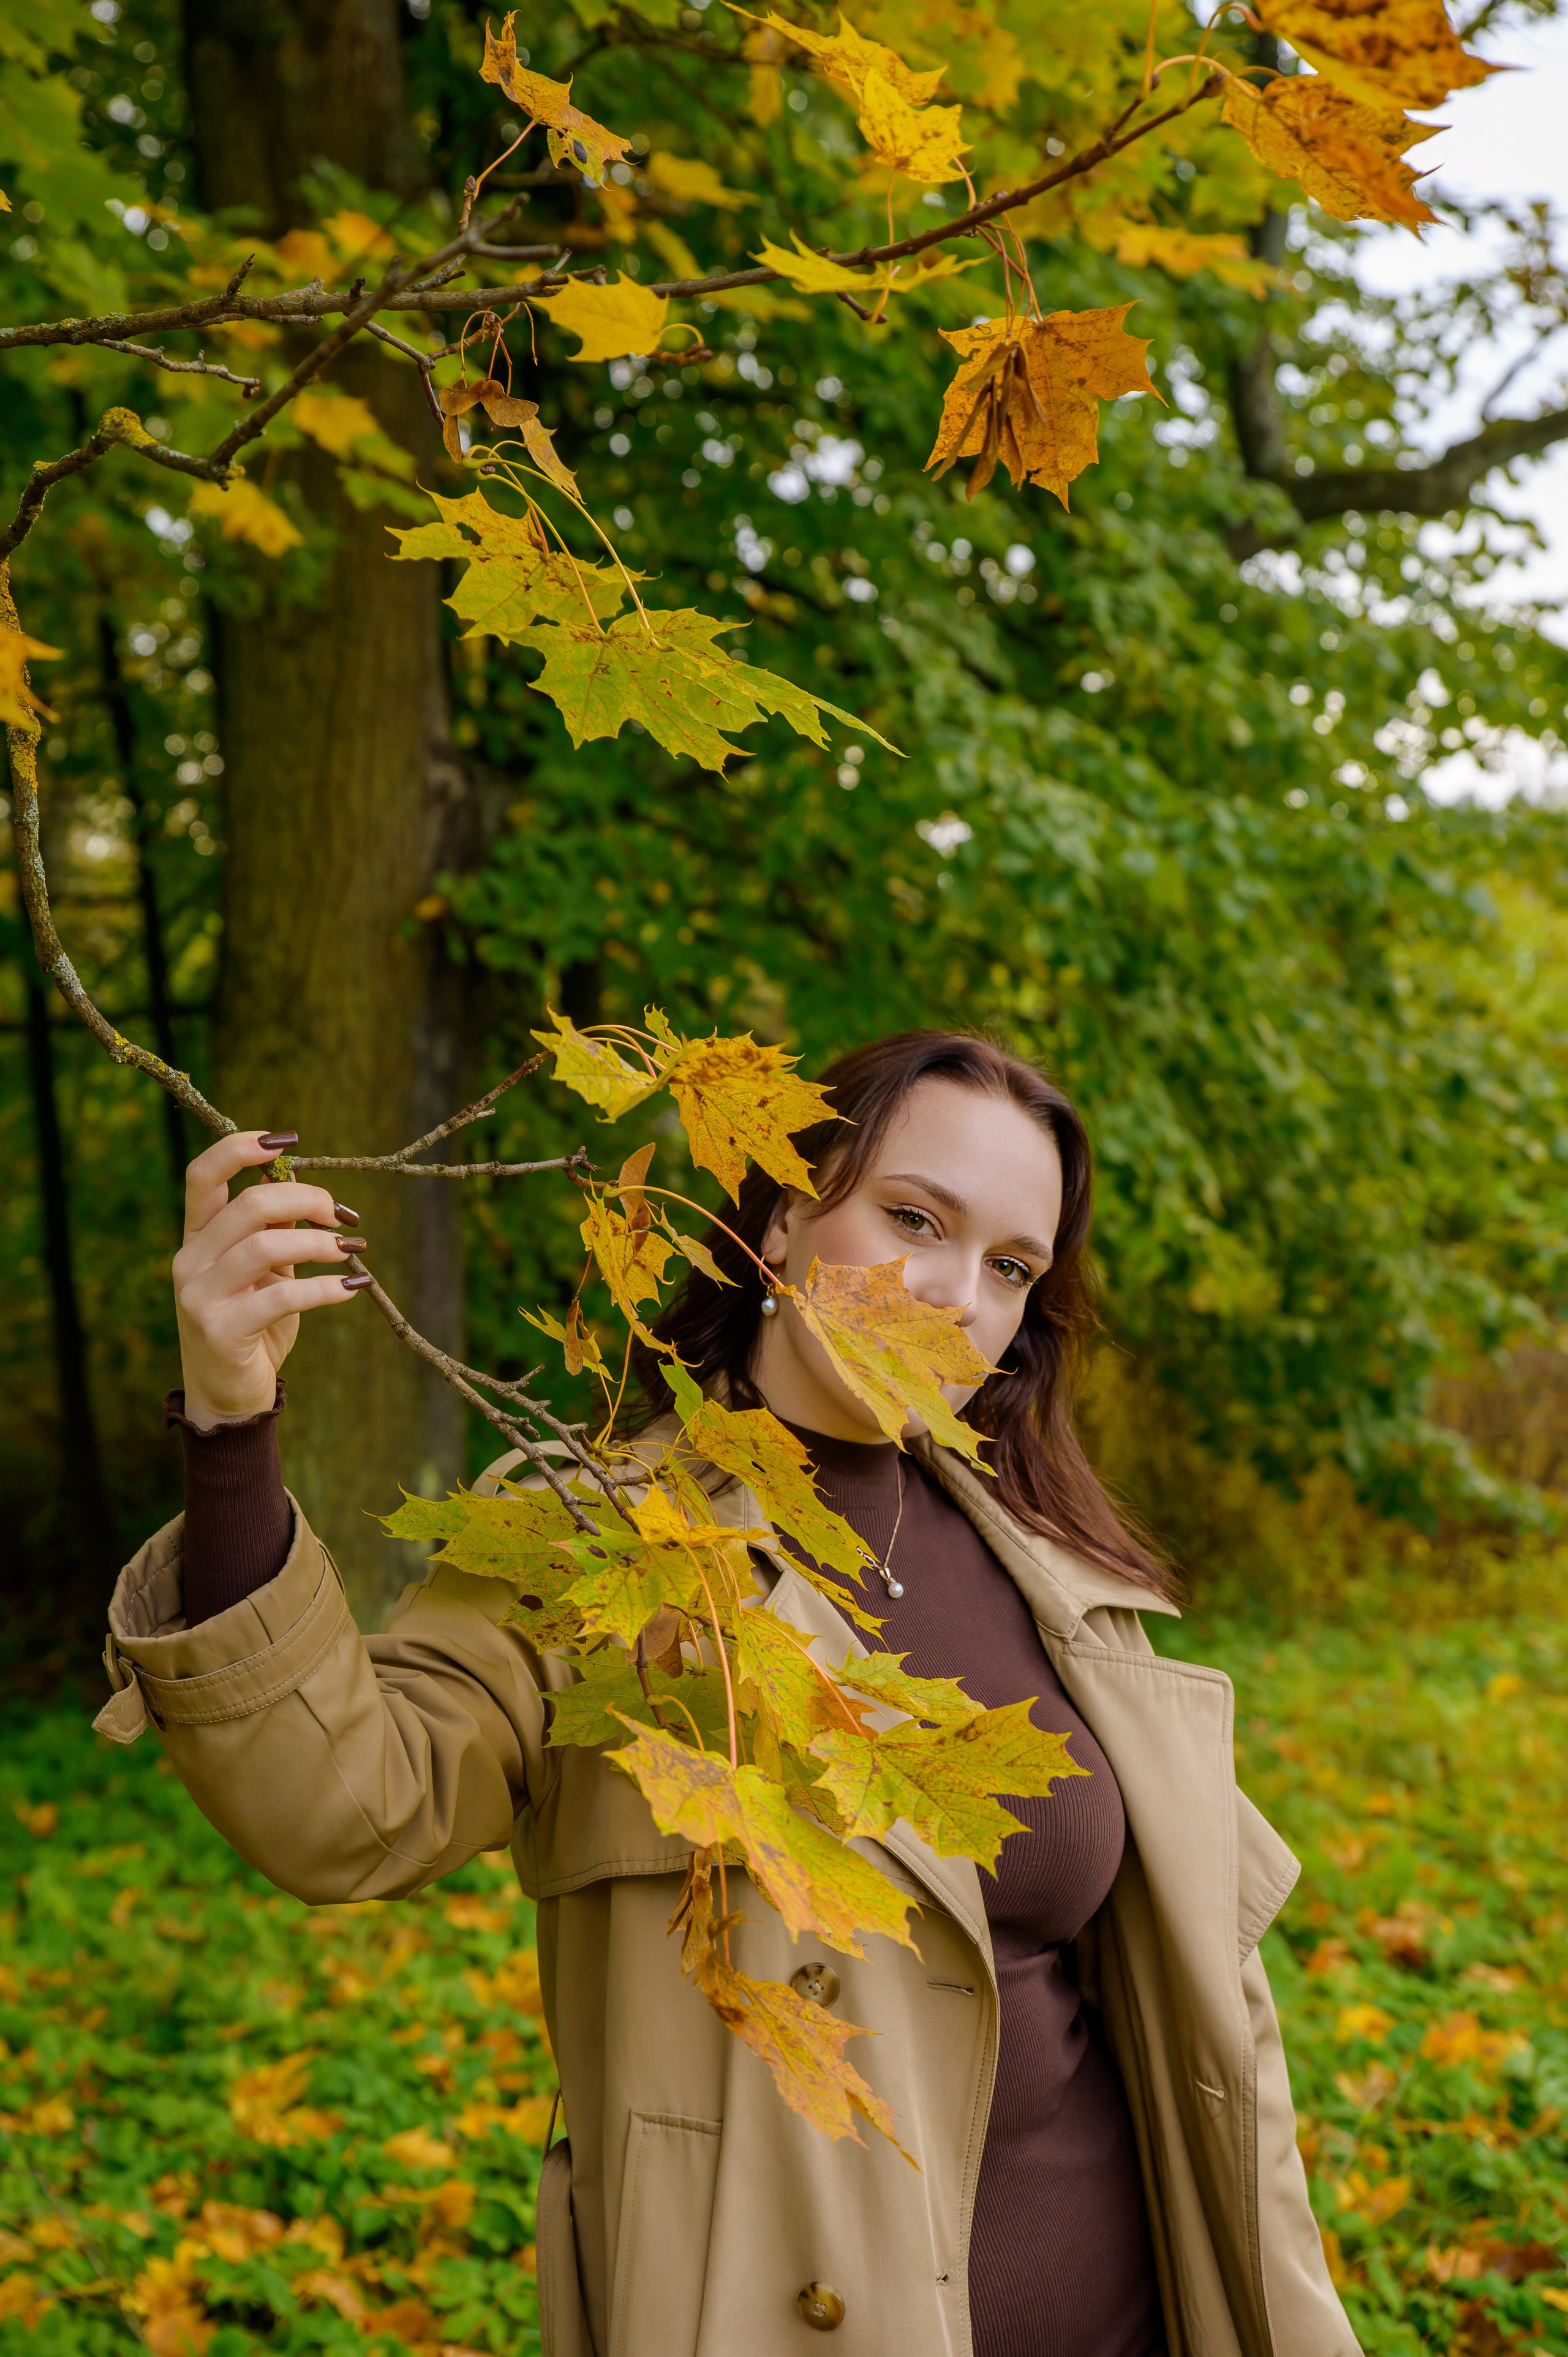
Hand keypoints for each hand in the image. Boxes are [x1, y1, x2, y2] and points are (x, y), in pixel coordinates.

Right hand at [174, 1131, 369, 1429]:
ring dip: (320, 1243)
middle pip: (249, 1205)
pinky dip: (326, 1287)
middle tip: (342, 1216)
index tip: (287, 1140)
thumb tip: (295, 1179)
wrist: (230, 1394)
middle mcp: (190, 1260)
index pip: (202, 1175)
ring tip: (350, 1251)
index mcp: (196, 1236)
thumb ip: (273, 1229)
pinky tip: (353, 1286)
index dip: (241, 1148)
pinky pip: (282, 1295)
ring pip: (266, 1245)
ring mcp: (198, 1295)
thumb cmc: (254, 1324)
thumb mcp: (265, 1271)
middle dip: (307, 1200)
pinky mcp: (220, 1330)